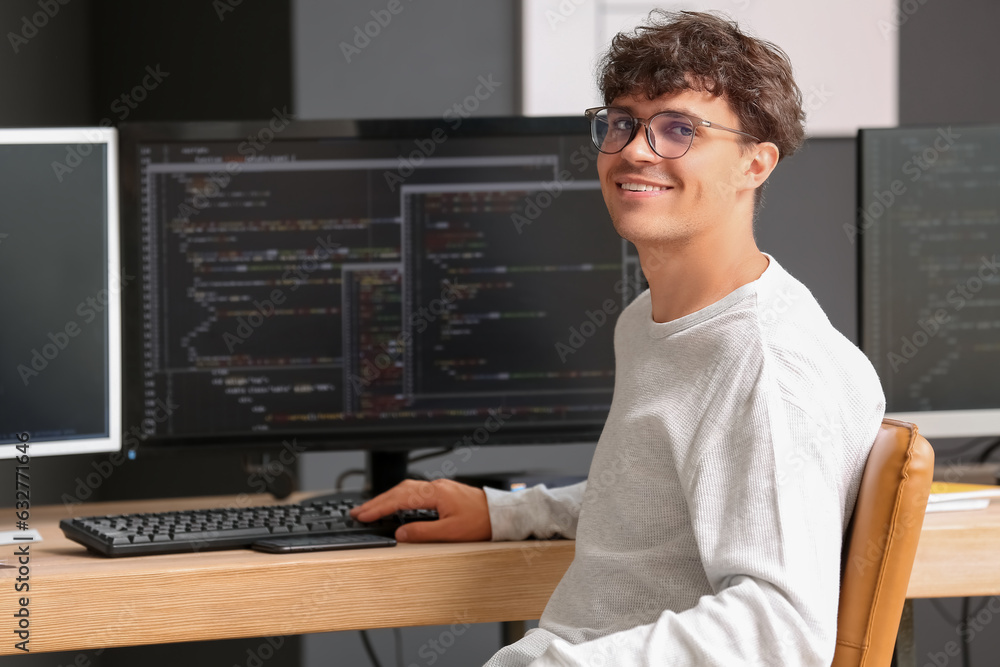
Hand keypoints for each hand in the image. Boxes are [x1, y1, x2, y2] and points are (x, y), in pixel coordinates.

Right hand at [349, 478, 491, 542]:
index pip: (399, 499)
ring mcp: (440, 487)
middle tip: (358, 512)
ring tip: (371, 509)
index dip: (378, 507)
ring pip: (406, 489)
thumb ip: (422, 533)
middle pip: (399, 490)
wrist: (502, 514)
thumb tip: (400, 534)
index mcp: (435, 493)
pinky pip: (415, 491)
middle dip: (377, 501)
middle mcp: (435, 487)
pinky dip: (400, 498)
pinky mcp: (444, 492)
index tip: (363, 515)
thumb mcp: (450, 533)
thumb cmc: (481, 523)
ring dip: (387, 498)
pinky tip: (396, 505)